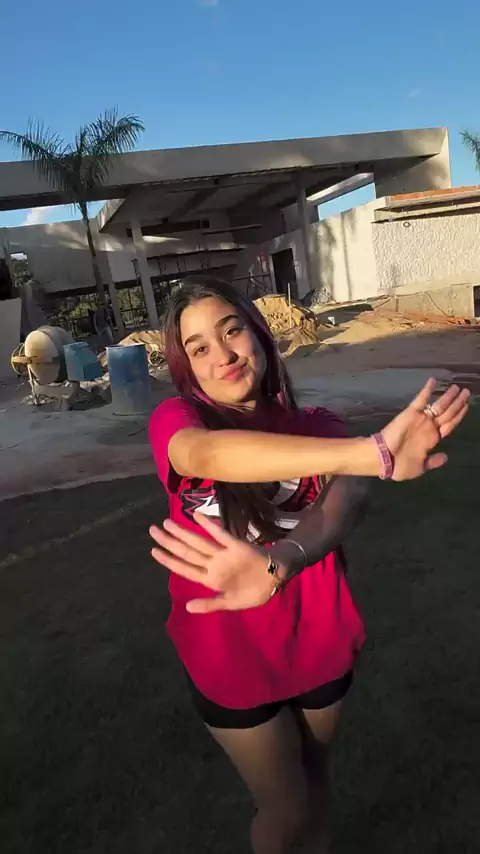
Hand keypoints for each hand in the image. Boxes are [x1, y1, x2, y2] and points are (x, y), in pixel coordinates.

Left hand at [150, 513, 278, 612]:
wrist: (276, 580)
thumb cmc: (253, 591)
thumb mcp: (231, 603)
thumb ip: (210, 604)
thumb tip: (188, 608)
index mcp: (210, 579)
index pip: (184, 568)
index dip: (169, 560)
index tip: (153, 551)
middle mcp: (213, 564)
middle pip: (187, 552)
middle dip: (169, 542)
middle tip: (152, 530)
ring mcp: (224, 555)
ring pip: (199, 543)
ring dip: (183, 533)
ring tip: (167, 523)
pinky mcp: (237, 546)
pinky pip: (221, 535)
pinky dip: (209, 526)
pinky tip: (197, 517)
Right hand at [382, 379, 469, 480]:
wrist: (384, 460)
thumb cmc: (400, 466)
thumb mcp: (420, 468)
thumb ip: (433, 461)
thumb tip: (445, 457)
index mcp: (432, 439)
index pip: (449, 424)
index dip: (459, 415)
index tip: (466, 406)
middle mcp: (429, 427)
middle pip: (448, 413)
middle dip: (458, 402)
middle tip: (466, 392)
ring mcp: (421, 419)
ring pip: (439, 405)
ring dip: (449, 396)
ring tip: (457, 388)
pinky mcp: (411, 413)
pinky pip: (421, 399)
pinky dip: (427, 390)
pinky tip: (433, 381)